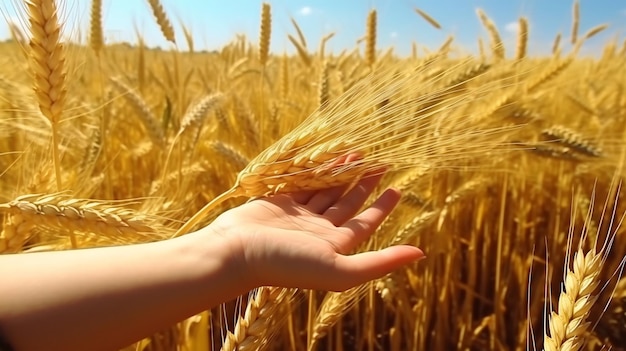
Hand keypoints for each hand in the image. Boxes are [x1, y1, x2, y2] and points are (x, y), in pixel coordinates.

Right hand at [203, 172, 424, 291]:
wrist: (236, 253)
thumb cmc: (287, 263)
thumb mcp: (340, 269)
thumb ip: (380, 263)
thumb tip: (421, 254)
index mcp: (334, 247)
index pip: (365, 223)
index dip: (382, 206)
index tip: (397, 187)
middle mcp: (318, 232)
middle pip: (348, 203)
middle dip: (364, 183)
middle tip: (379, 160)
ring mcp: (297, 216)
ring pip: (325, 190)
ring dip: (341, 173)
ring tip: (357, 152)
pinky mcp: (278, 202)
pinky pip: (303, 183)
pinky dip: (315, 170)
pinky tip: (325, 156)